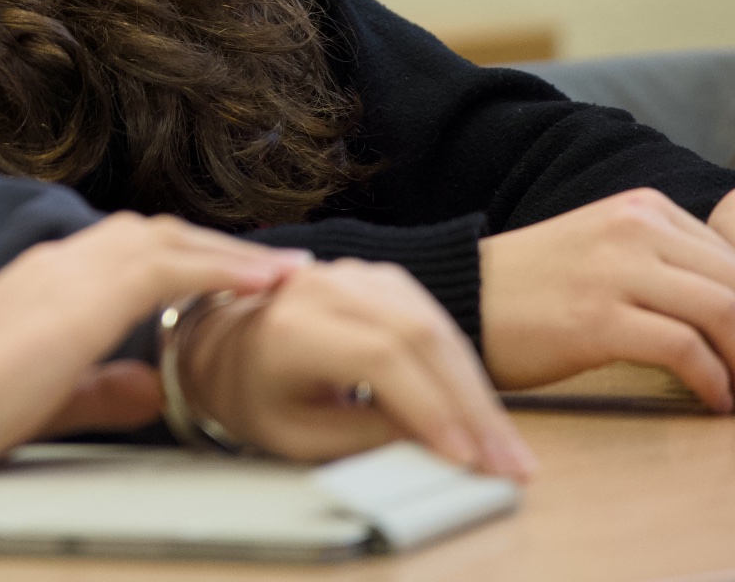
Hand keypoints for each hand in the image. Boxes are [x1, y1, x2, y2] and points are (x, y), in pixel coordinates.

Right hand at [0, 213, 306, 471]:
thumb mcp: (48, 397)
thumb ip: (100, 388)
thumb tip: (151, 385)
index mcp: (45, 279)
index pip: (128, 253)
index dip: (184, 260)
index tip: (231, 278)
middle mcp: (60, 260)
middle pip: (154, 234)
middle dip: (215, 248)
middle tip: (274, 269)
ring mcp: (70, 268)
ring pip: (167, 239)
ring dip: (227, 253)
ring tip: (284, 272)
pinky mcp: (84, 293)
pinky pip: (169, 267)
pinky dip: (220, 269)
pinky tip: (259, 285)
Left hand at [179, 259, 537, 478]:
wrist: (227, 345)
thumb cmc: (253, 394)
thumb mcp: (296, 436)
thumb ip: (362, 438)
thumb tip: (436, 446)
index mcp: (290, 325)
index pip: (378, 356)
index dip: (430, 406)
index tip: (464, 456)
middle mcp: (323, 287)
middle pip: (418, 335)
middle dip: (471, 405)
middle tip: (507, 462)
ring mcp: (353, 273)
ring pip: (435, 323)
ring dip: (477, 388)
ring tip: (505, 445)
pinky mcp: (378, 277)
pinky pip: (433, 317)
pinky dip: (463, 366)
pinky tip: (482, 408)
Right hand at [478, 188, 734, 411]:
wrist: (465, 298)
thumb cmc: (538, 289)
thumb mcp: (609, 251)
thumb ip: (667, 263)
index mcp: (643, 208)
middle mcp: (635, 228)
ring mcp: (615, 271)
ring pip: (725, 314)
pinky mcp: (597, 319)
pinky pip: (686, 350)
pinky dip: (713, 381)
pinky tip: (711, 401)